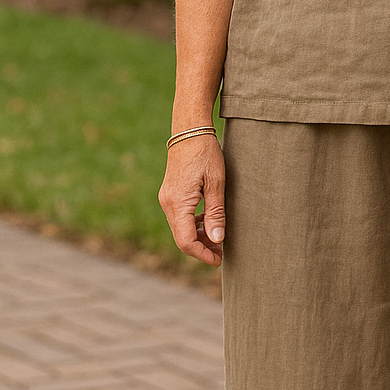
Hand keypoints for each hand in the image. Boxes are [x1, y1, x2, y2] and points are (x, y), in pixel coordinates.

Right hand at [158, 134, 225, 265]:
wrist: (189, 130)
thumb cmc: (206, 153)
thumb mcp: (216, 183)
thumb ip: (216, 213)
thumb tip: (218, 240)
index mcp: (178, 203)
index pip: (186, 241)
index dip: (202, 254)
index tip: (219, 260)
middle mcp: (168, 203)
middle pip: (182, 238)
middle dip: (202, 248)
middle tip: (222, 252)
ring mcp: (167, 198)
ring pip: (180, 229)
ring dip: (198, 237)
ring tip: (219, 238)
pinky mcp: (170, 193)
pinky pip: (180, 217)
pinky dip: (194, 224)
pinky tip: (209, 221)